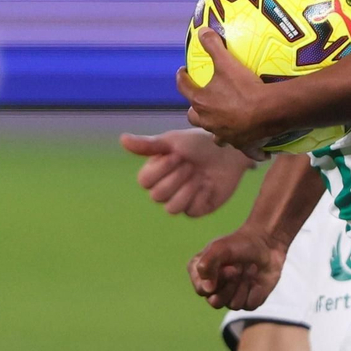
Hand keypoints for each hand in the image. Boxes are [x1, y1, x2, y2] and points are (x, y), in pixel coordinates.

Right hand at [119, 129, 254, 216]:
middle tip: (191, 164)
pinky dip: (199, 195)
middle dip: (177, 177)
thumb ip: (148, 145)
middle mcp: (165, 188)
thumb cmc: (199, 144)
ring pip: (171, 208)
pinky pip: (190, 211)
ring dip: (187, 189)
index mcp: (156, 171)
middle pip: (157, 195)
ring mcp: (180, 200)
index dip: (160, 169)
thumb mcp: (173, 141)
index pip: (144, 181)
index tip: (177, 155)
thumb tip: (122, 139)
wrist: (228, 152)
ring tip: (199, 175)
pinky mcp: (197, 209)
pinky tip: (208, 184)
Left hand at [177, 28, 276, 151]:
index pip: (184, 88)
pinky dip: (246, 146)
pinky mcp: (242, 145)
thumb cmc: (244, 87)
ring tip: (222, 122)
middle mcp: (209, 121)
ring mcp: (225, 135)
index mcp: (201, 102)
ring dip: (216, 128)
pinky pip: (242, 148)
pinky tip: (253, 147)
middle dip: (195, 109)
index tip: (183, 72)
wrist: (268, 111)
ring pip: (214, 135)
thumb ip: (213, 46)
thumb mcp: (227, 62)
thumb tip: (202, 31)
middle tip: (201, 101)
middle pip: (194, 117)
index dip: (182, 79)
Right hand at [188, 227, 285, 310]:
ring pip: (233, 305)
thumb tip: (207, 289)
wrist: (267, 243)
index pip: (202, 290)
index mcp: (202, 273)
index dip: (217, 280)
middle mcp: (215, 287)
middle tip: (239, 268)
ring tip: (250, 269)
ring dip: (244, 285)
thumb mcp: (219, 248)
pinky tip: (258, 281)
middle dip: (230, 284)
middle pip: (215, 302)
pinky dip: (255, 292)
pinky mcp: (248, 300)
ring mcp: (232, 295)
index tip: (230, 266)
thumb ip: (206, 265)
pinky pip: (249, 305)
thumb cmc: (240, 243)